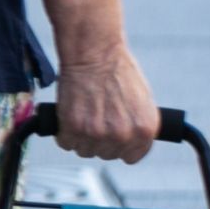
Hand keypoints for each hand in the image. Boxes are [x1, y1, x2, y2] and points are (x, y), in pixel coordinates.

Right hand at [53, 45, 160, 162]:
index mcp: (145, 130)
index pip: (131, 157)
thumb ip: (139, 126)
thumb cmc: (116, 69)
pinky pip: (66, 142)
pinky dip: (64, 131)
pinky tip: (70, 115)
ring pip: (85, 150)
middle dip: (100, 139)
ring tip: (83, 113)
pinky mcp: (73, 127)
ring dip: (81, 136)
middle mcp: (123, 136)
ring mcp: (97, 133)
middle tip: (95, 115)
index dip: (120, 145)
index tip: (112, 135)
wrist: (93, 51)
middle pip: (107, 154)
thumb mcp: (143, 100)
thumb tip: (133, 141)